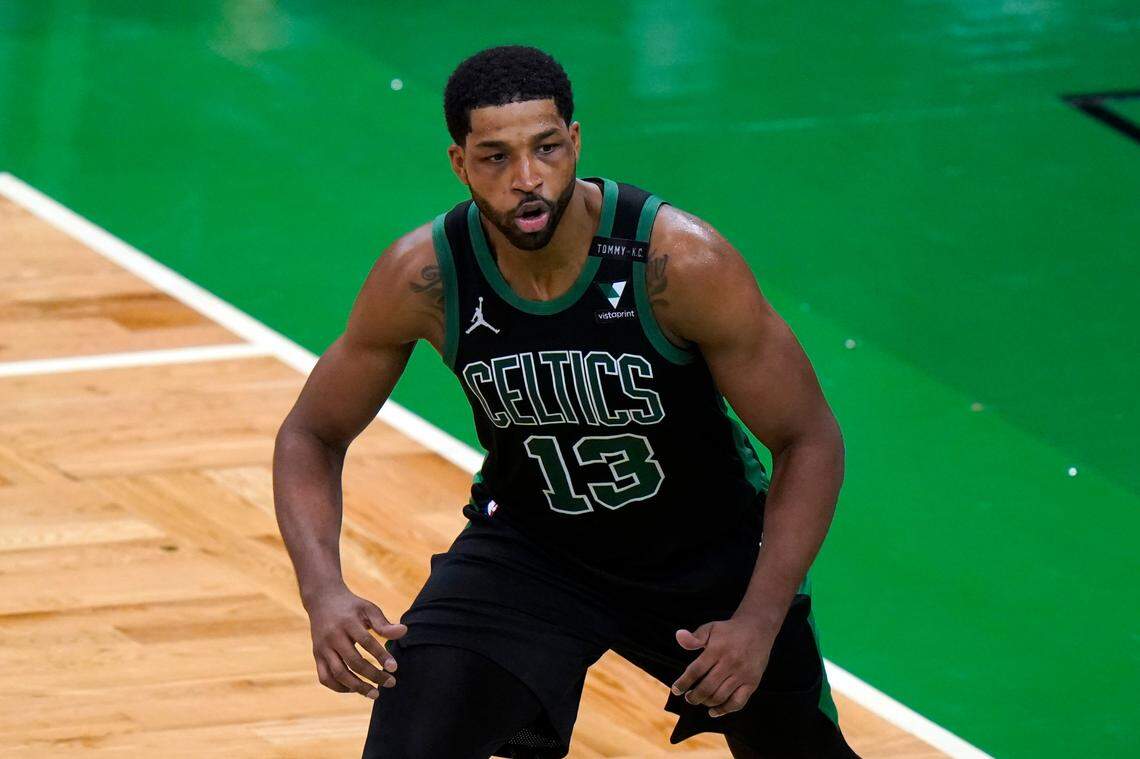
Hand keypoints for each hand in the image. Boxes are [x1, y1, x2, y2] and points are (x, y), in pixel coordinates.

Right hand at [306, 584, 407, 699]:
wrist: (322, 600)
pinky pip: (325, 678)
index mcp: (347, 622)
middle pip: (353, 662)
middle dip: (373, 675)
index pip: (366, 642)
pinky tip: (355, 689)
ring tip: (375, 694)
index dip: (381, 656)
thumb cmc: (351, 607)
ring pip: (338, 674)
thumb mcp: (368, 609)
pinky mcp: (316, 656)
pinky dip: (339, 688)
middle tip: (391, 683)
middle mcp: (333, 636)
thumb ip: (384, 623)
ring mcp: (322, 648)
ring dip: (357, 687)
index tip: (394, 668)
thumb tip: (404, 631)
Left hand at [669, 617, 775, 717]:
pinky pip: (738, 702)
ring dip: (706, 703)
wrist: (758, 629)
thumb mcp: (711, 628)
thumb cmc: (729, 631)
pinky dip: (725, 710)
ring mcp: (742, 674)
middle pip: (707, 687)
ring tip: (699, 700)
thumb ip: (695, 637)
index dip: (684, 682)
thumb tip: (679, 637)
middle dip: (694, 696)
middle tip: (688, 697)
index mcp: (717, 649)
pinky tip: (714, 711)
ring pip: (721, 696)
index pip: (696, 670)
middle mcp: (730, 663)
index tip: (676, 690)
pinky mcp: (752, 683)